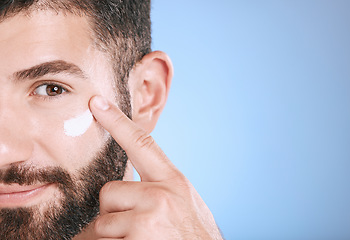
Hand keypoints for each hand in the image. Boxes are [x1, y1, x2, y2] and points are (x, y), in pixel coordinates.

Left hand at [88, 96, 222, 239]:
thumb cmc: (194, 235)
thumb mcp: (184, 203)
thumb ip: (160, 188)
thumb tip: (128, 185)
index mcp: (173, 182)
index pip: (142, 143)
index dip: (117, 121)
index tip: (96, 102)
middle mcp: (161, 194)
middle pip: (109, 191)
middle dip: (113, 211)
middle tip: (134, 226)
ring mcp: (149, 217)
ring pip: (103, 220)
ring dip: (113, 233)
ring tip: (139, 239)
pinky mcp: (138, 236)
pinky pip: (105, 239)